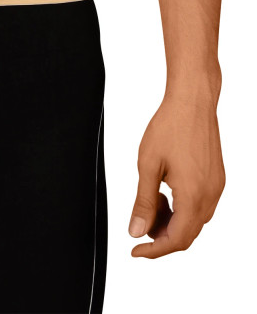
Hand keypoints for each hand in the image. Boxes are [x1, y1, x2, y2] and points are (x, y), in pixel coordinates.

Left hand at [129, 90, 224, 257]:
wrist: (192, 102)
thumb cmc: (170, 126)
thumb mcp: (148, 165)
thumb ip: (143, 202)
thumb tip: (136, 231)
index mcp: (193, 196)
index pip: (176, 239)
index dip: (154, 250)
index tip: (136, 251)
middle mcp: (210, 195)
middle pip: (188, 234)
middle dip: (162, 236)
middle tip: (140, 226)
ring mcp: (217, 187)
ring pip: (195, 220)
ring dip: (173, 222)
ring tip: (151, 205)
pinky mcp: (217, 178)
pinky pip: (201, 205)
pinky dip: (183, 208)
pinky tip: (166, 193)